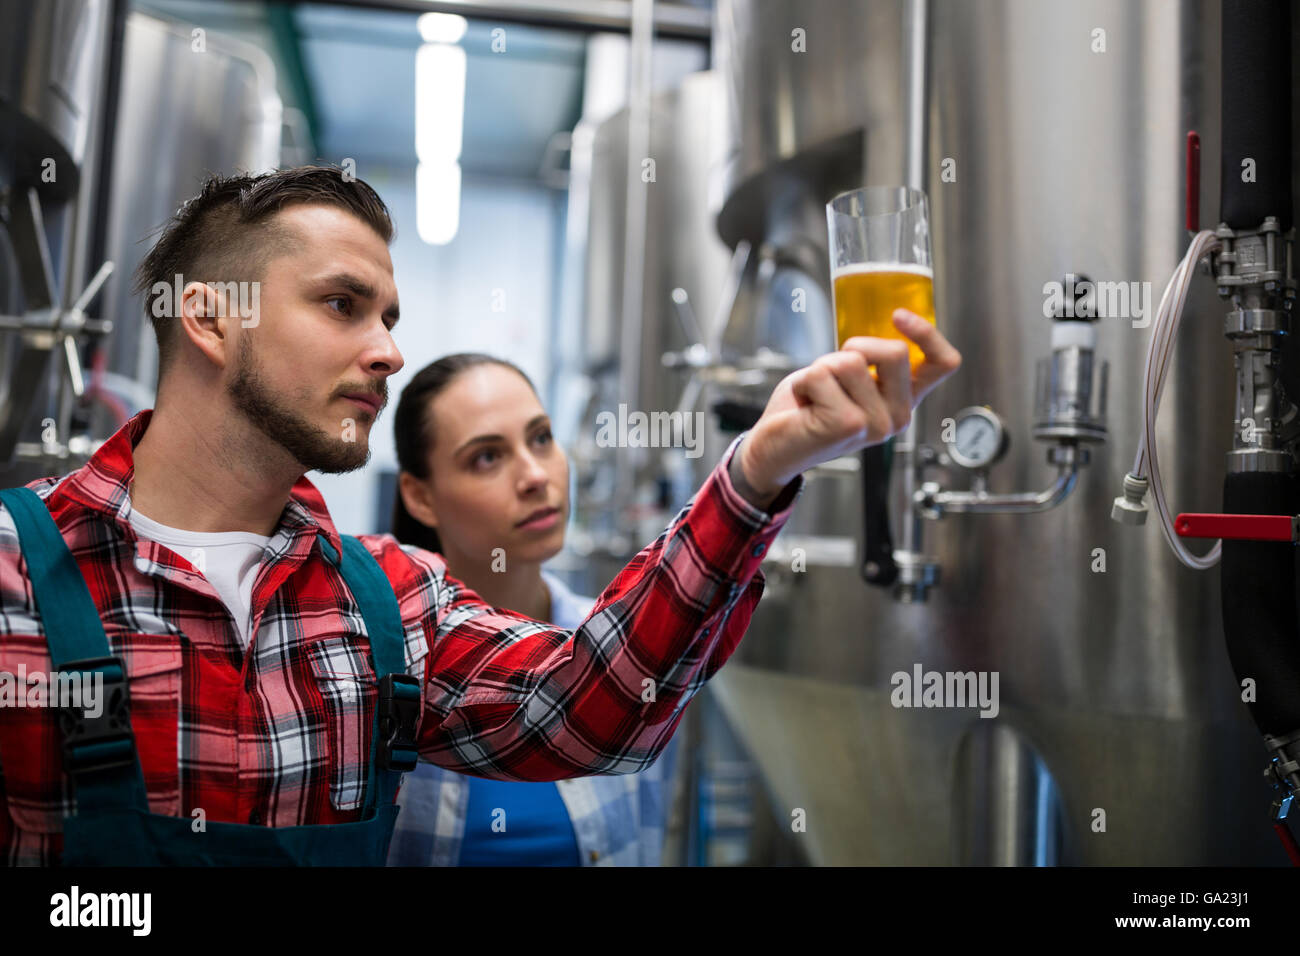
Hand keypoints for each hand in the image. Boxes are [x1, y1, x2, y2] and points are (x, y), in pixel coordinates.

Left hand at [732, 309, 961, 506]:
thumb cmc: (808, 408)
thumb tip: (879, 322)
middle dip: (855, 347)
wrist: (773, 449)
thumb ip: (870, 359)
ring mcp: (875, 425)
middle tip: (832, 376)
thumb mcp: (848, 377)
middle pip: (896, 351)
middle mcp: (897, 417)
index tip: (899, 315)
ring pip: (852, 360)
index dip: (928, 334)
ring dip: (822, 368)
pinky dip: (804, 382)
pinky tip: (805, 406)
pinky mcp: (846, 425)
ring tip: (816, 395)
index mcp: (904, 401)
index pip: (943, 364)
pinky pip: (821, 374)